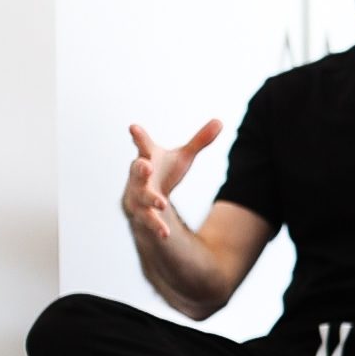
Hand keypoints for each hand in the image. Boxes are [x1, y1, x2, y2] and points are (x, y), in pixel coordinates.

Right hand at [122, 119, 222, 239]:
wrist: (147, 198)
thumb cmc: (164, 172)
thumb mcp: (183, 157)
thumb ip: (199, 141)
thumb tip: (220, 121)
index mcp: (148, 157)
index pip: (143, 144)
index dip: (139, 136)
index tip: (134, 128)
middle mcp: (139, 175)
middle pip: (137, 171)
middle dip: (140, 169)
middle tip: (145, 166)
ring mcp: (137, 194)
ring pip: (142, 197)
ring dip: (151, 199)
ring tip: (161, 203)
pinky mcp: (140, 213)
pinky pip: (147, 219)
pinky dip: (156, 225)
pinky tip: (165, 233)